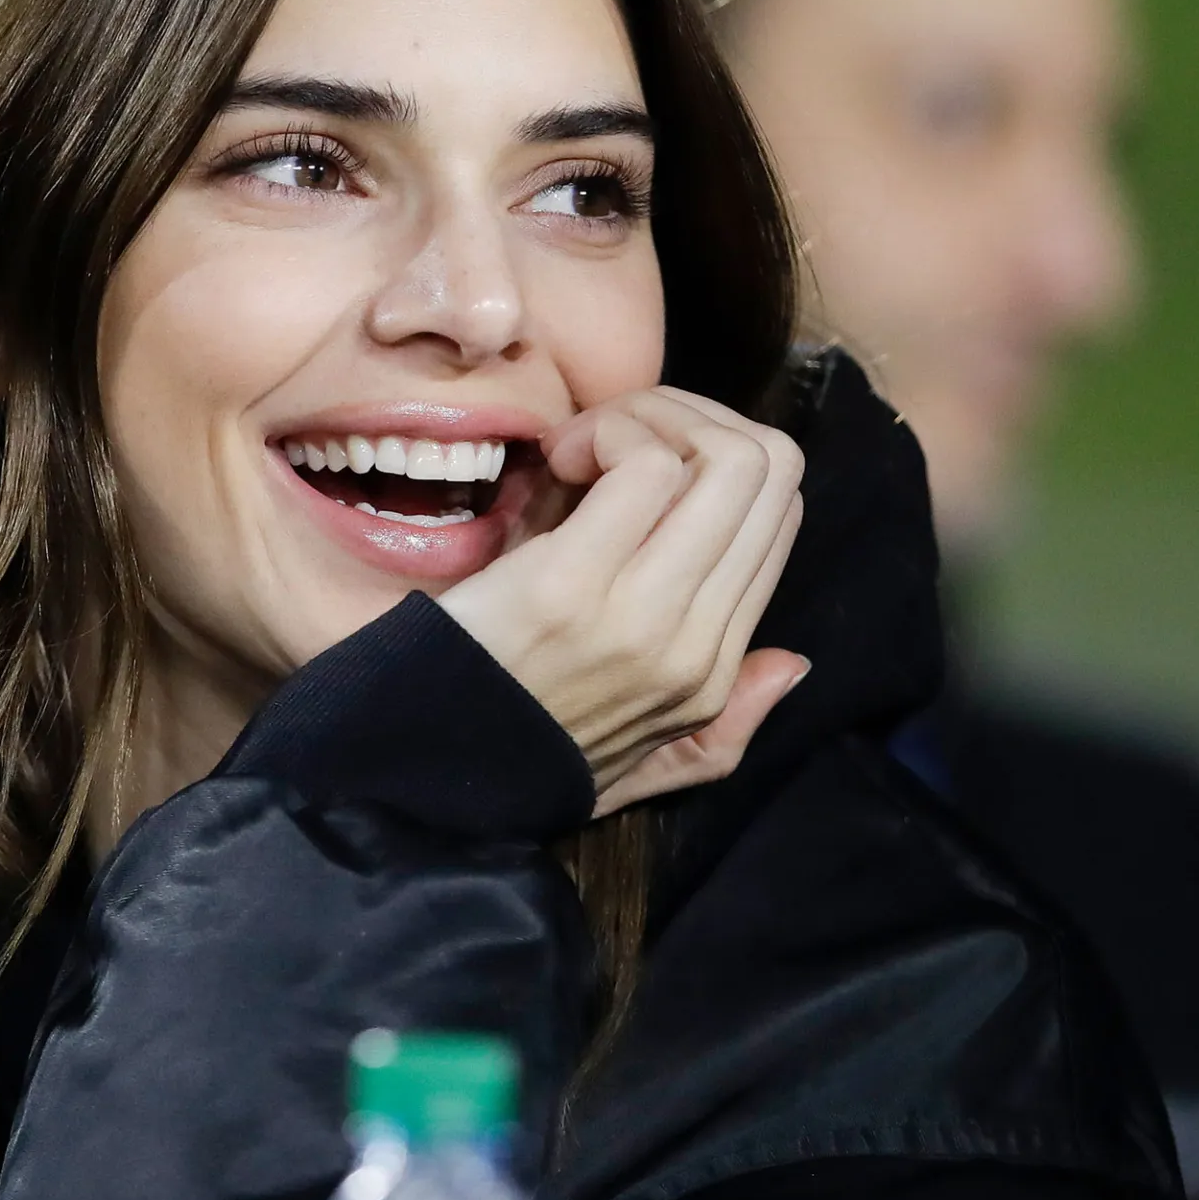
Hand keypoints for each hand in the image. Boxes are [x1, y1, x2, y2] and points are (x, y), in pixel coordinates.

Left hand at [439, 387, 806, 816]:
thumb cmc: (499, 749)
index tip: (622, 472)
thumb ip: (720, 730)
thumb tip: (792, 661)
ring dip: (649, 419)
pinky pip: (645, 465)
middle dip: (690, 419)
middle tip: (602, 441)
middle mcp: (694, 649)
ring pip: (729, 457)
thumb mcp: (626, 767)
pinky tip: (552, 459)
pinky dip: (606, 431)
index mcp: (710, 677)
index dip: (708, 458)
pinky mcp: (570, 588)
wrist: (406, 780)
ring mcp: (641, 620)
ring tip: (576, 451)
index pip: (778, 517)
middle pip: (772, 470)